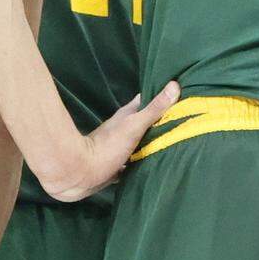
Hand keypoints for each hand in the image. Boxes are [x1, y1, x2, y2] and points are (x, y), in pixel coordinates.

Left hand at [38, 81, 179, 201]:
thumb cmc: (105, 147)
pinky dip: (143, 163)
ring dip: (152, 143)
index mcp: (127, 117)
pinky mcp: (115, 168)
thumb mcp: (133, 126)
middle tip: (182, 120)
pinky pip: (134, 163)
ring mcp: (118, 149)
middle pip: (145, 123)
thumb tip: (175, 85)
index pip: (146, 101)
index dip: (160, 96)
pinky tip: (153, 166)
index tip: (179, 92)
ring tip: (174, 143)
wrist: (77, 175)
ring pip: (140, 143)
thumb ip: (153, 109)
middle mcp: (123, 130)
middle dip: (160, 122)